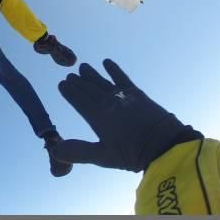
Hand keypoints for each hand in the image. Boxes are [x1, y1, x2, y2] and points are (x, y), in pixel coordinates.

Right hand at [53, 59, 198, 172]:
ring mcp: (122, 97)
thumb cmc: (133, 154)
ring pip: (102, 82)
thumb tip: (54, 150)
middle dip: (78, 82)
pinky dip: (114, 70)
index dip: (69, 92)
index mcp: (97, 117)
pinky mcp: (137, 94)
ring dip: (92, 74)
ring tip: (83, 67)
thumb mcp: (103, 157)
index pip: (78, 100)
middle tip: (69, 75)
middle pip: (88, 89)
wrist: (165, 144)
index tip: (61, 84)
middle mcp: (107, 103)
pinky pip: (123, 79)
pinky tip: (107, 62)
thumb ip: (78, 151)